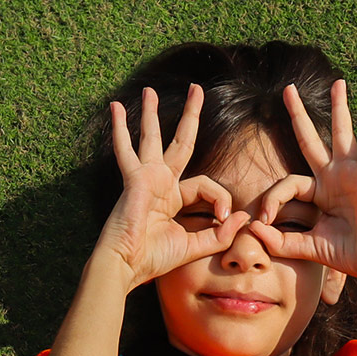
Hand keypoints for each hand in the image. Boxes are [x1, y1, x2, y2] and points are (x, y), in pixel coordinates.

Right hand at [95, 84, 247, 287]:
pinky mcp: (134, 179)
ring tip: (149, 91)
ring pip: (152, 137)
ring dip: (152, 112)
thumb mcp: (195, 246)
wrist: (126, 266)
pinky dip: (120, 129)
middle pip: (179, 141)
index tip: (224, 218)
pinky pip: (126, 150)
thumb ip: (219, 234)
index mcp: (172, 198)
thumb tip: (242, 218)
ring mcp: (145, 178)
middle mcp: (159, 183)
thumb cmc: (153, 259)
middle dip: (189, 116)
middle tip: (196, 89)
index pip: (206, 184)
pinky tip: (114, 108)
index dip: (221, 198)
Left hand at [249, 81, 356, 286]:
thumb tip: (252, 229)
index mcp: (318, 192)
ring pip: (342, 132)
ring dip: (339, 106)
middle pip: (310, 139)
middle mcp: (333, 177)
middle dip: (298, 114)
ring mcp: (351, 173)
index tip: (264, 222)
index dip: (271, 200)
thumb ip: (279, 240)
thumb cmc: (348, 255)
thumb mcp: (306, 247)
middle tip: (287, 89)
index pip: (286, 183)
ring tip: (338, 82)